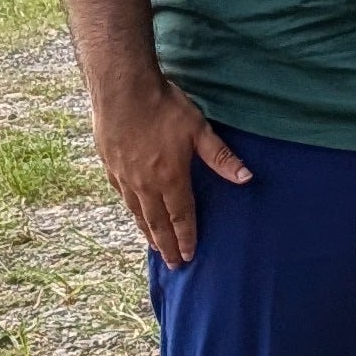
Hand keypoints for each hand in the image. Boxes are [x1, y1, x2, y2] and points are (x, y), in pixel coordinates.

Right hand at [91, 74, 251, 267]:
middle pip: (157, 222)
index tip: (189, 256)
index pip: (181, 216)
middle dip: (166, 245)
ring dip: (147, 232)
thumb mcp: (198, 130)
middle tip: (172, 265)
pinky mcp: (109, 165)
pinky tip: (133, 212)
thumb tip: (246, 177)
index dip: (187, 237)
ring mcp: (124, 176)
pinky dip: (130, 210)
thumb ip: (221, 157)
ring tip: (153, 247)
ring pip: (137, 212)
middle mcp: (145, 184)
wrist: (121, 90)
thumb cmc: (164, 107)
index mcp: (170, 178)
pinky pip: (121, 195)